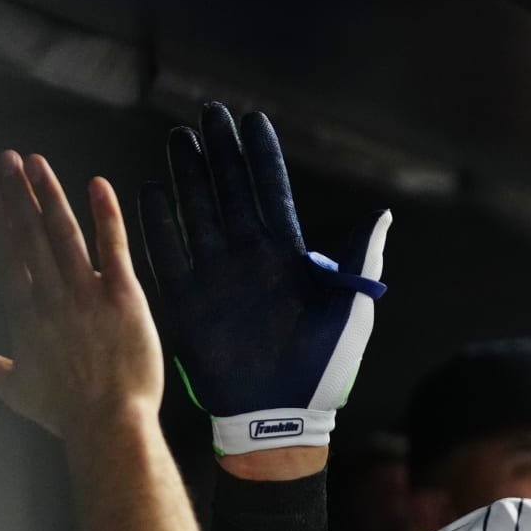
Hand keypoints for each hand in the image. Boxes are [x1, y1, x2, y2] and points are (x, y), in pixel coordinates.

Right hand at [0, 151, 162, 441]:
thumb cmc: (64, 411)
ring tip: (36, 163)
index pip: (6, 257)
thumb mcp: (14, 389)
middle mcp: (51, 297)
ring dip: (49, 196)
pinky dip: (106, 216)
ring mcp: (87, 295)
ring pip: (64, 236)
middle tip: (6, 160)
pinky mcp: (124, 297)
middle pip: (28, 237)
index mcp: (24, 315)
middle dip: (16, 195)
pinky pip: (114, 249)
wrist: (109, 424)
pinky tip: (98, 185)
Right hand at [138, 103, 389, 454]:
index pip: (271, 192)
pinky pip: (168, 254)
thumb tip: (381, 214)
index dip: (261, 156)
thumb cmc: (325, 369)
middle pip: (230, 191)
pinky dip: (157, 223)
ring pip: (197, 212)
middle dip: (219, 152)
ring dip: (187, 176)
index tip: (253, 120)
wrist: (283, 417)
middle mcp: (250, 258)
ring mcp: (217, 276)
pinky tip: (149, 190)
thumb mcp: (349, 310)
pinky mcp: (189, 301)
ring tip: (178, 138)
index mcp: (289, 257)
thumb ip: (360, 260)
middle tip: (209, 113)